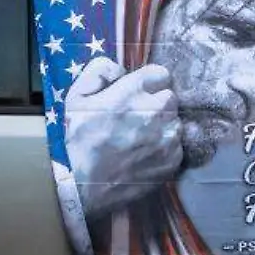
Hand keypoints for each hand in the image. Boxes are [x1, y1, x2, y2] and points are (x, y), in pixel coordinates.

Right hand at [61, 58, 181, 217]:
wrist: (82, 185)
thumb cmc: (77, 140)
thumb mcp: (76, 96)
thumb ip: (99, 71)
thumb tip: (120, 69)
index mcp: (132, 93)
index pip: (160, 74)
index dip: (149, 83)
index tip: (139, 94)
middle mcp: (155, 112)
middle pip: (170, 97)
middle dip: (156, 103)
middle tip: (138, 117)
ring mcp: (167, 138)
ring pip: (176, 121)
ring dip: (163, 126)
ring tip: (141, 138)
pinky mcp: (172, 160)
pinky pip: (178, 145)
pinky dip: (166, 148)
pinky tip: (146, 153)